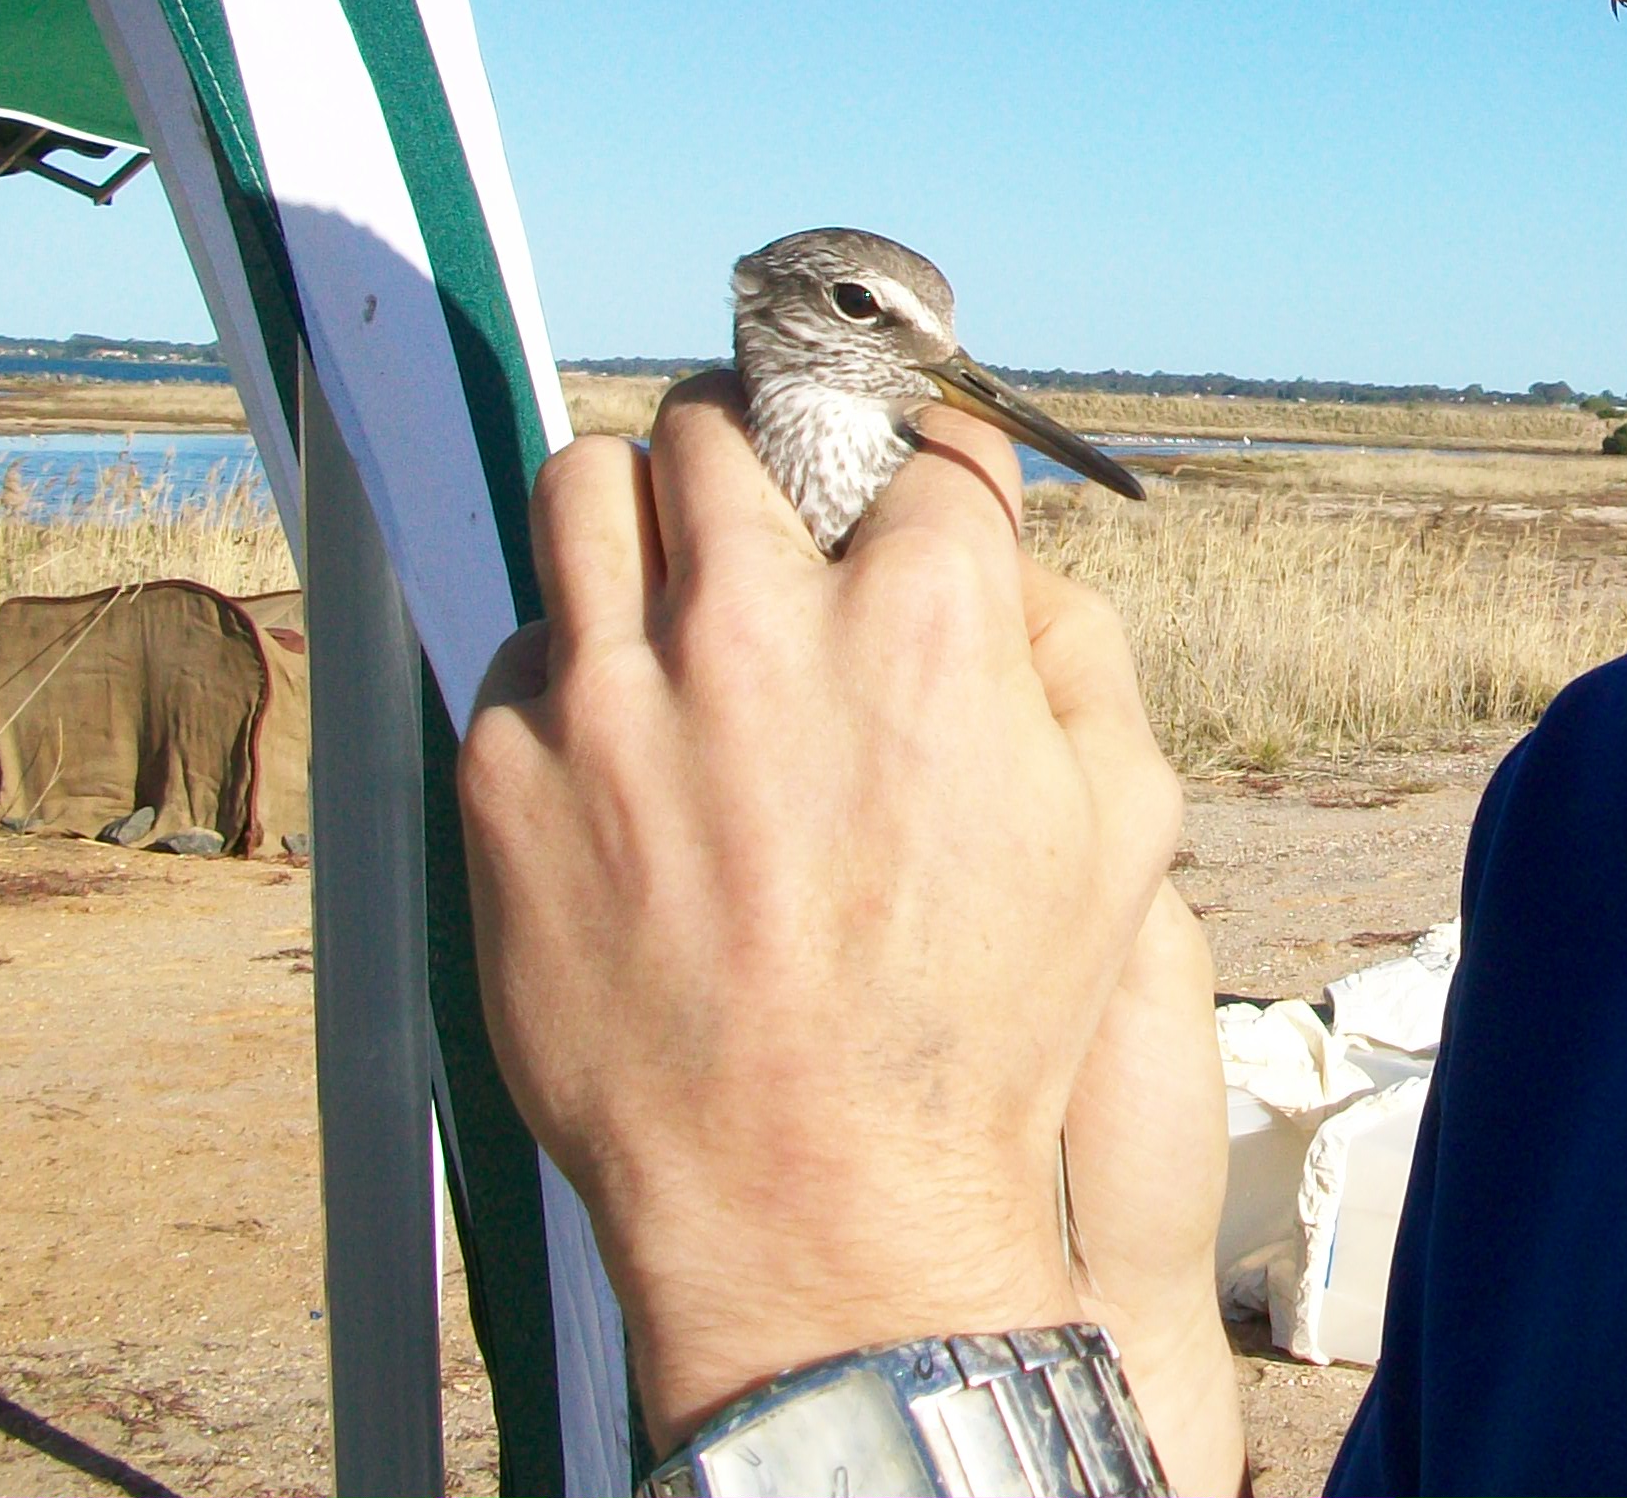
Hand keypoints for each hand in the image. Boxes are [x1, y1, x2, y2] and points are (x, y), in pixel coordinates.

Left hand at [458, 377, 1238, 1488]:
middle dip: (761, 442)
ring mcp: (614, 696)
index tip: (912, 486)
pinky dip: (572, 664)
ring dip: (641, 503)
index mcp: (925, 620)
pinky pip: (521, 645)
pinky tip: (618, 734)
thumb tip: (1010, 561)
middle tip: (772, 495)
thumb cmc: (980, 1031)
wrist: (814, 1205)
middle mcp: (759, 627)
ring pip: (588, 485)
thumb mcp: (1121, 827)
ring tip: (666, 559)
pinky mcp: (505, 776)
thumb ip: (1076, 657)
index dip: (927, 462)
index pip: (919, 441)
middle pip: (727, 422)